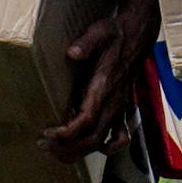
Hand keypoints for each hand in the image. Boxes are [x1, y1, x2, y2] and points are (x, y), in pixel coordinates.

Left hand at [44, 0, 161, 157]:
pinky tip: (97, 150)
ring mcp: (119, 107)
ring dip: (80, 151)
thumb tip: (72, 53)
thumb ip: (87, 43)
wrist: (138, 33)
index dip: (68, 132)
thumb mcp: (100, 31)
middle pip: (93, 137)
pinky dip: (110, 148)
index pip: (87, 118)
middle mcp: (114, 101)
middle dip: (68, 148)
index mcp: (105, 85)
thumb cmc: (115, 32)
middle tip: (43, 146)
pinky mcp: (122, 107)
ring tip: (57, 151)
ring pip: (103, 141)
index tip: (48, 133)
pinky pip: (121, 136)